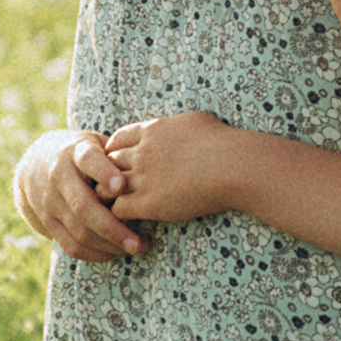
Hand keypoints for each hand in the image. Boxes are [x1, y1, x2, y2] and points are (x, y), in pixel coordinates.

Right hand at [14, 128, 144, 262]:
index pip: (88, 160)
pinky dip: (95, 254)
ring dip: (109, 245)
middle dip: (113, 228)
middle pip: (83, 206)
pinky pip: (71, 245)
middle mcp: (59, 177)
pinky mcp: (48, 223)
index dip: (103, 172)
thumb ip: (117, 154)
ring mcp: (51, 202)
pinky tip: (115, 253)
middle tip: (140, 242)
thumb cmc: (82, 154)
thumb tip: (148, 171)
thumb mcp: (95, 143)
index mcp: (75, 152)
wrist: (35, 163)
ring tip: (136, 248)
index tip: (121, 185)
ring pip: (79, 231)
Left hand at [105, 111, 250, 224]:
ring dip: (110, 196)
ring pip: (107, 187)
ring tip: (119, 206)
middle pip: (108, 163)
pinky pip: (119, 209)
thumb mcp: (195, 120)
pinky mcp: (149, 202)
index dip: (114, 152)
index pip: (117, 140)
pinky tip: (131, 219)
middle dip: (108, 175)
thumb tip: (178, 127)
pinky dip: (119, 215)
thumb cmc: (223, 141)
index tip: (119, 163)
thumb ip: (176, 124)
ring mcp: (143, 178)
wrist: (233, 165)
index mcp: (152, 131)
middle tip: (114, 187)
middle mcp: (142, 152)